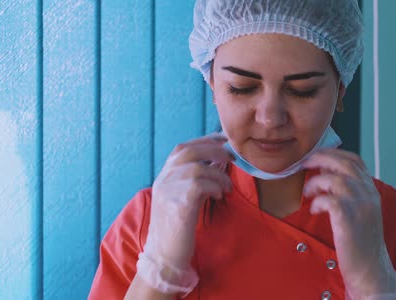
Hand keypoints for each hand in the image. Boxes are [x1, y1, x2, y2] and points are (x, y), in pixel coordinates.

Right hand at [137, 133, 233, 293]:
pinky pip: (200, 185)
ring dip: (218, 174)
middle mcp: (163, 179)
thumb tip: (216, 161)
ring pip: (197, 167)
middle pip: (189, 151)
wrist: (164, 255)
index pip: (183, 148)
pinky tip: (219, 195)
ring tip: (227, 187)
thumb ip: (193, 179)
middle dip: (214, 150)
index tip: (223, 140)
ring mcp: (168, 191)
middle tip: (232, 158)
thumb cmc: (177, 227)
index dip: (204, 140)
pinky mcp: (178, 204)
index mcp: (164, 176)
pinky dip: (215, 186)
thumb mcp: (182, 197)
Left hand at [302, 148, 395, 298]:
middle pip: (344, 164)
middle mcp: (368, 194)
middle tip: (305, 163)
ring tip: (308, 192)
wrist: (369, 268)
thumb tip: (324, 171)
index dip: (334, 153)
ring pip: (335, 179)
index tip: (318, 155)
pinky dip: (317, 201)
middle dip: (321, 158)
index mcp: (371, 190)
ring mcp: (360, 205)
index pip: (355, 160)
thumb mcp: (360, 210)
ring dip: (316, 182)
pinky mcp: (348, 218)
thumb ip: (348, 191)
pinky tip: (315, 209)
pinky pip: (328, 199)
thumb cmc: (360, 240)